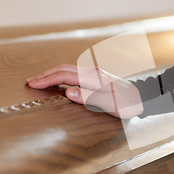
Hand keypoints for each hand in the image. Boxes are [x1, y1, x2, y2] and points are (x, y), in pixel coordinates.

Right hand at [26, 64, 143, 118]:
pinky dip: (62, 75)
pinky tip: (59, 81)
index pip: (64, 76)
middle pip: (64, 69)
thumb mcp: (109, 104)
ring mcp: (95, 74)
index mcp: (93, 78)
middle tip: (30, 81)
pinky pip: (75, 73)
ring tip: (40, 80)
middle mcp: (93, 73)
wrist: (143, 98)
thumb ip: (88, 98)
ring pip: (69, 70)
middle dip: (45, 75)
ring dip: (52, 74)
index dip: (46, 79)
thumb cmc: (128, 103)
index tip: (33, 84)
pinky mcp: (98, 77)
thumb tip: (68, 92)